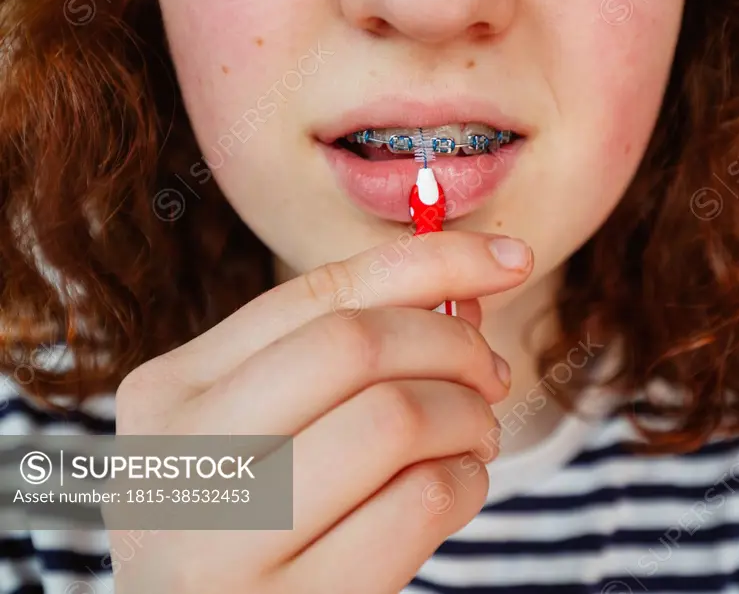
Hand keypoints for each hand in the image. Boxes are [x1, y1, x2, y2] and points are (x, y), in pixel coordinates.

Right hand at [110, 232, 532, 593]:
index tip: (509, 258)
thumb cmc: (251, 525)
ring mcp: (225, 542)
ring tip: (476, 437)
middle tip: (491, 374)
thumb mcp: (262, 429)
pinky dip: (466, 482)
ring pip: (396, 417)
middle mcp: (181, 459)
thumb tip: (464, 290)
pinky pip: (419, 502)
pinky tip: (456, 488)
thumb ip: (341, 358)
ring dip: (468, 418)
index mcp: (168, 392)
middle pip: (357, 345)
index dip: (430, 262)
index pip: (318, 294)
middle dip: (455, 344)